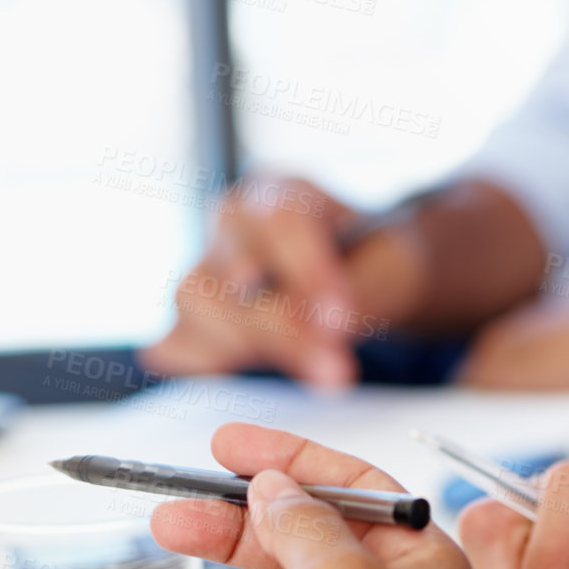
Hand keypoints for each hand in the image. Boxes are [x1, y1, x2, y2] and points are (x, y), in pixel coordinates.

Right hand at [141, 176, 425, 388]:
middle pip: (232, 266)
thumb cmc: (376, 267)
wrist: (368, 282)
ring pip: (196, 300)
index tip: (341, 318)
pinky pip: (179, 343)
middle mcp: (231, 223)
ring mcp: (205, 269)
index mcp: (279, 189)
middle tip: (335, 370)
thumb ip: (360, 290)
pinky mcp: (193, 323)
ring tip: (318, 375)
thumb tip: (325, 327)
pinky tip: (253, 380)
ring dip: (253, 347)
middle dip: (284, 325)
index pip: (279, 219)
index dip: (308, 271)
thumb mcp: (389, 266)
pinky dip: (210, 364)